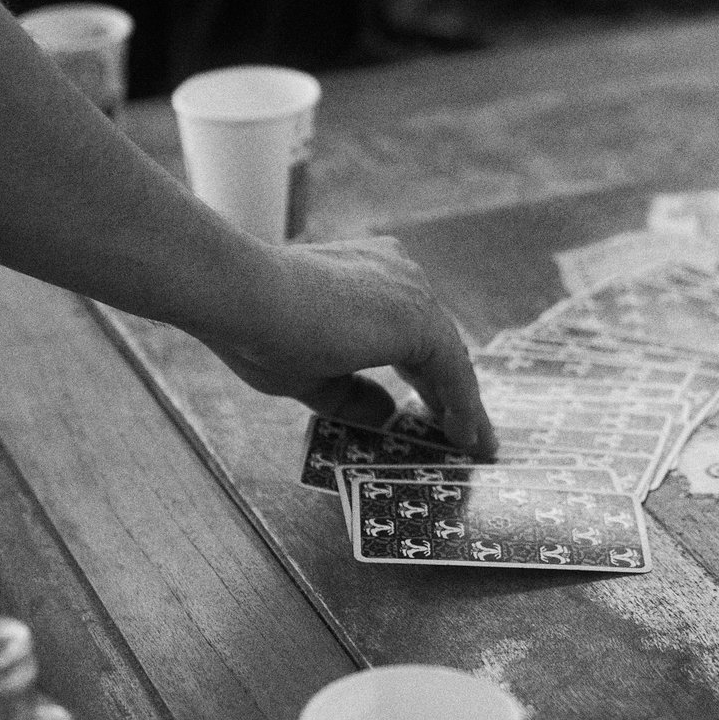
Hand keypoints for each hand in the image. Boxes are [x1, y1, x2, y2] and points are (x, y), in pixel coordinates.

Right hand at [194, 236, 497, 458]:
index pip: (409, 334)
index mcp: (369, 275)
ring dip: (464, 404)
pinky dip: (463, 406)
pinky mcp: (418, 318)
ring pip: (449, 358)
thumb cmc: (258, 328)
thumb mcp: (311, 373)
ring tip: (477, 445)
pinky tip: (466, 437)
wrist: (241, 295)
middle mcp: (398, 274)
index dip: (425, 377)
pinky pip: (453, 371)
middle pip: (436, 345)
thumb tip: (387, 414)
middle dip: (450, 392)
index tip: (437, 410)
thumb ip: (353, 394)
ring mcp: (411, 291)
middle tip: (465, 431)